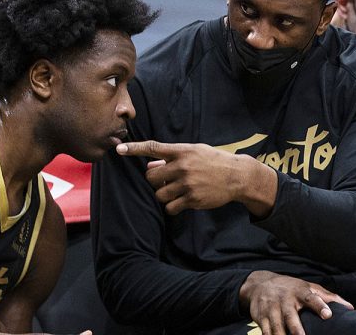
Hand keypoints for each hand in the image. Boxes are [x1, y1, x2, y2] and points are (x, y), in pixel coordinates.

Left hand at [116, 140, 276, 215]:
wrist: (236, 176)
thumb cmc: (212, 161)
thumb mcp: (194, 152)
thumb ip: (172, 157)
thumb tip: (151, 163)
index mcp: (181, 151)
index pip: (152, 148)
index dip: (134, 148)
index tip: (118, 149)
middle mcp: (182, 167)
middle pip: (151, 177)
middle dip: (155, 180)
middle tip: (166, 179)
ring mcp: (187, 184)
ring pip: (159, 194)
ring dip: (164, 194)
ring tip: (176, 190)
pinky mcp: (192, 199)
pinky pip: (170, 208)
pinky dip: (172, 207)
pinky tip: (181, 201)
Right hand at [240, 271, 353, 334]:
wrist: (259, 283)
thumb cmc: (290, 288)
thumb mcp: (308, 287)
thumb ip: (328, 297)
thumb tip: (350, 308)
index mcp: (299, 292)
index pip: (311, 298)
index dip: (320, 306)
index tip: (328, 314)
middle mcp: (284, 300)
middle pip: (290, 315)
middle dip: (296, 328)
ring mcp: (271, 309)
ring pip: (276, 326)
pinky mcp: (261, 317)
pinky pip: (265, 331)